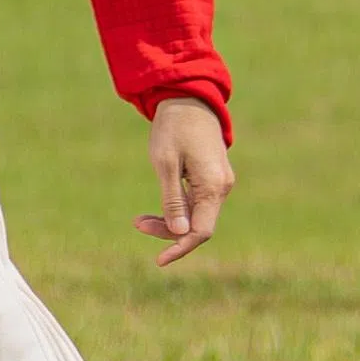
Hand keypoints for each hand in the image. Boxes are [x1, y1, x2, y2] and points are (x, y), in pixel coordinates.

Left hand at [144, 93, 236, 263]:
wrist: (189, 99)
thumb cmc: (174, 128)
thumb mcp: (166, 164)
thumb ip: (173, 199)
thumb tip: (179, 231)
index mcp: (213, 186)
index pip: (201, 231)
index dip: (180, 248)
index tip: (159, 261)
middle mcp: (222, 187)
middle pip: (198, 225)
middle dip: (168, 232)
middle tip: (137, 224)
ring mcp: (219, 183)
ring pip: (197, 216)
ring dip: (170, 221)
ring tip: (140, 220)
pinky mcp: (213, 178)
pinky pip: (198, 203)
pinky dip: (178, 209)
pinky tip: (157, 210)